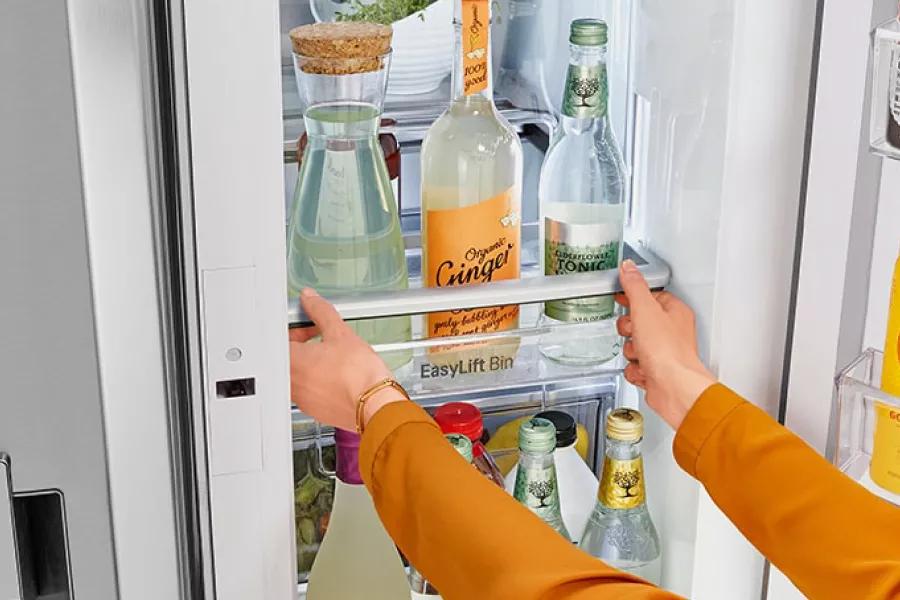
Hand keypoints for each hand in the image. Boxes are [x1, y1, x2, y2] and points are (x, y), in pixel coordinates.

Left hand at [289, 289, 405, 431]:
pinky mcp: (316, 411)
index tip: (308, 325)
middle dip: (303, 344)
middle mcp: (291, 383)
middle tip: (322, 337)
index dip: (295, 327)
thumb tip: (310, 299)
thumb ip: (320, 311)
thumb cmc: (359, 374)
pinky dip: (319, 381)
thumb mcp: (340, 333)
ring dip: (311, 363)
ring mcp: (303, 400)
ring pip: (299, 375)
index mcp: (291, 362)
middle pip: (287, 357)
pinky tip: (338, 375)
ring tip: (333, 357)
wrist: (376, 404)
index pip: (279, 338)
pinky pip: (310, 391)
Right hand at [616, 260, 716, 429]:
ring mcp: (664, 352)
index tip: (621, 296)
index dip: (633, 297)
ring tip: (641, 355)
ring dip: (632, 351)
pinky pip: (635, 366)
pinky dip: (635, 369)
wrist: (674, 387)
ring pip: (634, 345)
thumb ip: (634, 287)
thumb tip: (628, 268)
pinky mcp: (657, 372)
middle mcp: (672, 331)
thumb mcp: (645, 309)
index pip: (650, 296)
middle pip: (638, 322)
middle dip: (630, 330)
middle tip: (633, 332)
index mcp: (674, 312)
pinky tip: (643, 370)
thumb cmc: (668, 351)